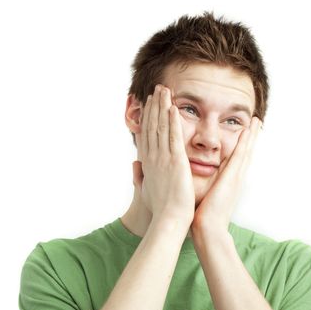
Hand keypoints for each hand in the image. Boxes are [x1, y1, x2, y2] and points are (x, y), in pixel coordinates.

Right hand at [132, 85, 194, 228]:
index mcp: (148, 163)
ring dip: (161, 107)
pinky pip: (173, 136)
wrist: (169, 219)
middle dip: (153, 107)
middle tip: (156, 90)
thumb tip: (135, 166)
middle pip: (152, 126)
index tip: (148, 104)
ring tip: (163, 91)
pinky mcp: (175, 161)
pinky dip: (172, 121)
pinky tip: (172, 107)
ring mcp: (163, 158)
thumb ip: (139, 176)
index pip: (146, 135)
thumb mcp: (145, 190)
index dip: (147, 118)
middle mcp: (153, 157)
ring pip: (161, 127)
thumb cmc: (159, 208)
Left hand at [191, 117, 261, 237]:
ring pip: (246, 151)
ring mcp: (236, 177)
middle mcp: (236, 177)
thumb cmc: (204, 215)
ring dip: (251, 135)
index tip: (244, 131)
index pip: (237, 158)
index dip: (243, 145)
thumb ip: (207, 185)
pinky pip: (239, 156)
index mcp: (229, 181)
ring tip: (256, 120)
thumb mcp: (207, 194)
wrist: (209, 229)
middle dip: (251, 136)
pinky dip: (244, 143)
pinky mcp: (231, 178)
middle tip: (256, 120)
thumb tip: (198, 178)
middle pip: (246, 152)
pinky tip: (246, 131)